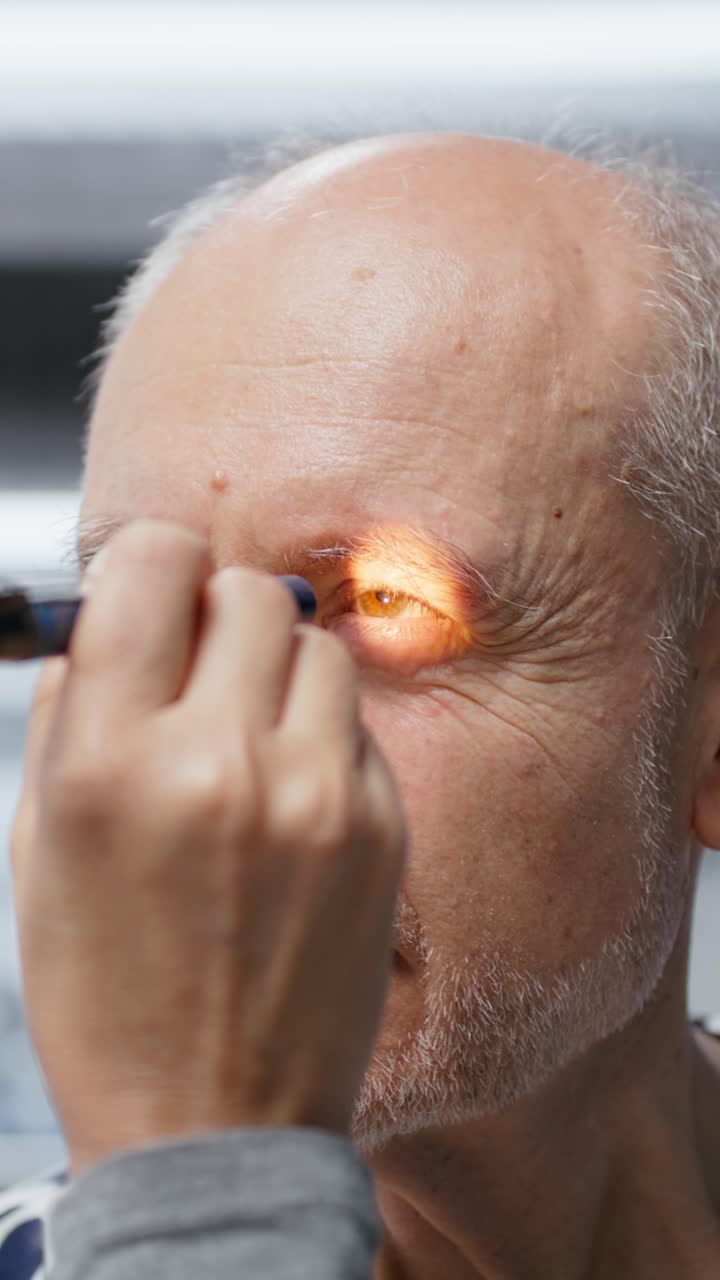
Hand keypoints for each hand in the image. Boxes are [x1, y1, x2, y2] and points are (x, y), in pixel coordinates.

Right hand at [10, 519, 405, 1174]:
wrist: (213, 1125)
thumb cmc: (109, 996)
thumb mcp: (41, 853)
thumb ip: (69, 716)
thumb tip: (104, 624)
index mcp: (114, 762)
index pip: (155, 566)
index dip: (151, 564)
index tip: (152, 592)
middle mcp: (222, 763)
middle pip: (249, 591)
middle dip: (215, 615)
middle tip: (199, 672)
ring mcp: (315, 795)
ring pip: (315, 646)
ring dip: (275, 670)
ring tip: (248, 740)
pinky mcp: (380, 827)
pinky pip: (354, 724)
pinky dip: (319, 736)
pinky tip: (289, 803)